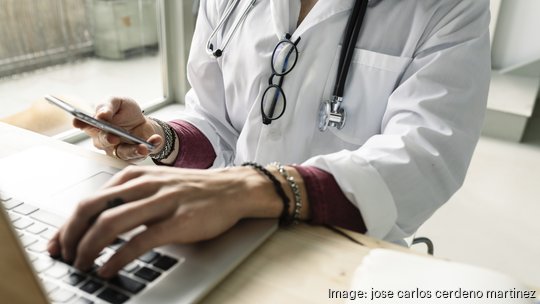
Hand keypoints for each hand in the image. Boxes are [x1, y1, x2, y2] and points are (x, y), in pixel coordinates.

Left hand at [47, 165, 282, 277]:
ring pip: (110, 223)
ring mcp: (161, 201)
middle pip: (92, 208)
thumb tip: (98, 222)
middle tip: (64, 256)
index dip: (67, 224)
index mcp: (135, 177)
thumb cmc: (194, 190)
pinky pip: (139, 241)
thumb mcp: (156, 186)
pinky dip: (117, 257)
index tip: (57, 243)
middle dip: (70, 235)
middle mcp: (144, 185)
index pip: (90, 199)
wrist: (232, 189)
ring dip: (88, 248)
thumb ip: (130, 198)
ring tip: (82, 265)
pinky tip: (108, 269)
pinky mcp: (178, 221)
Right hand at [74, 97, 163, 160]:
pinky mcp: (132, 155)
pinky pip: (139, 154)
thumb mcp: (118, 102)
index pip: (85, 124)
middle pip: (102, 141)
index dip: (80, 123)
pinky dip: (149, 146)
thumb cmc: (126, 112)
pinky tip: (155, 140)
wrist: (144, 123)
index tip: (78, 122)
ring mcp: (117, 149)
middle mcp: (104, 139)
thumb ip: (108, 106)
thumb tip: (101, 115)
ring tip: (142, 146)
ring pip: (121, 152)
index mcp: (96, 124)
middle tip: (113, 137)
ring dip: (132, 150)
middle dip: (107, 139)